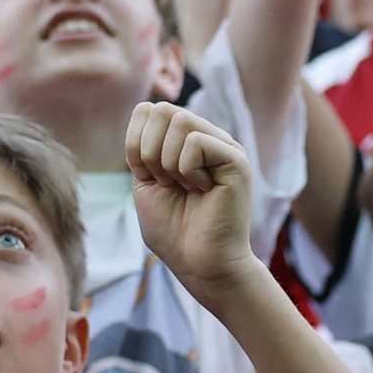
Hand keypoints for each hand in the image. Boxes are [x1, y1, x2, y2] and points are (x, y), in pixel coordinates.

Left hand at [126, 102, 255, 290]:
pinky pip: (195, 142)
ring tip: (185, 187)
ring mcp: (223, 146)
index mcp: (186, 142)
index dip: (136, 141)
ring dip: (168, 161)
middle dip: (150, 150)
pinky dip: (187, 170)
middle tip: (166, 182)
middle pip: (163, 109)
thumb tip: (147, 108)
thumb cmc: (174, 231)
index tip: (149, 177)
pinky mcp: (236, 159)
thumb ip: (143, 146)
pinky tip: (202, 190)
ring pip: (179, 120)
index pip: (149, 110)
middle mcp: (208, 138)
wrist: (199, 263)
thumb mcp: (145, 181)